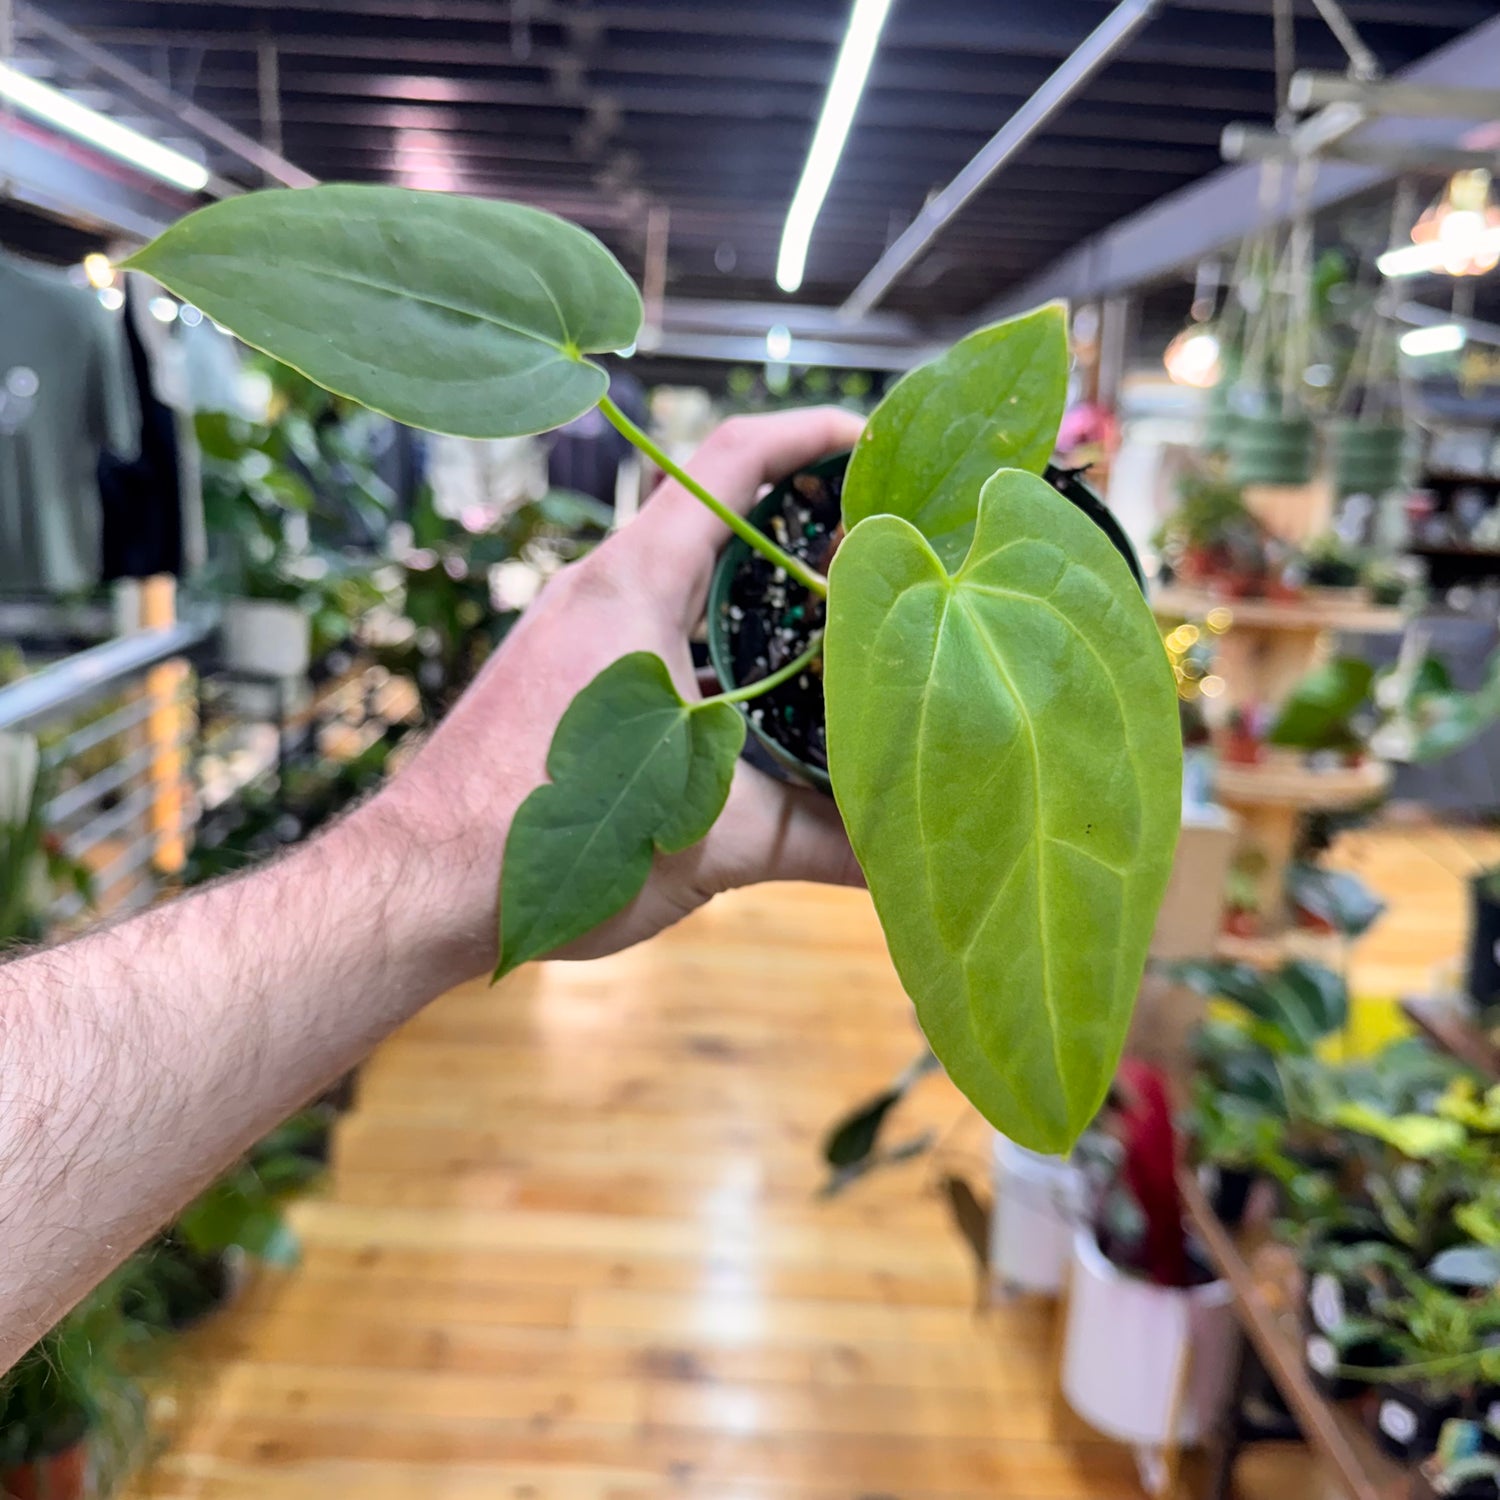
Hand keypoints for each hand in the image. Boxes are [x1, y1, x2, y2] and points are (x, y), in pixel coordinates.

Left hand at [368, 407, 866, 979]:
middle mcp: (599, 588)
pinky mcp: (563, 678)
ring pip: (685, 581)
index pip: (731, 462)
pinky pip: (654, 631)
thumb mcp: (712, 840)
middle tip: (881, 553)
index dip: (810, 436)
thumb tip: (904, 857)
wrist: (419, 884)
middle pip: (717, 518)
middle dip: (803, 525)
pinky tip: (756, 701)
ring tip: (836, 625)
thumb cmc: (550, 839)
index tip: (874, 442)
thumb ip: (819, 841)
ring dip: (757, 593)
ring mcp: (575, 631)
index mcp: (633, 585)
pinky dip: (713, 645)